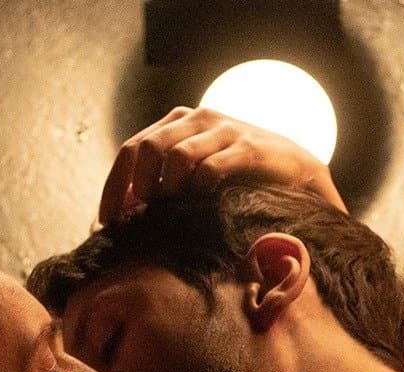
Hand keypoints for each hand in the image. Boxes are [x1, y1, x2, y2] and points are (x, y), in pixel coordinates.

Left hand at [98, 105, 346, 224]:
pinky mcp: (250, 147)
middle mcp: (199, 118)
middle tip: (142, 216)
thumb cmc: (237, 179)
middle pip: (148, 148)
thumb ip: (159, 182)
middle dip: (138, 187)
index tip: (107, 221)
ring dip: (170, 190)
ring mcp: (226, 129)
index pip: (132, 150)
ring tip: (175, 212)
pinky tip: (203, 204)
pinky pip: (211, 167)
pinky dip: (199, 189)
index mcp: (178, 123)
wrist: (296, 173)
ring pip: (177, 156)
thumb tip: (120, 211)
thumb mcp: (191, 175)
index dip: (114, 186)